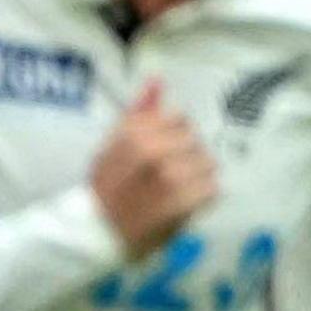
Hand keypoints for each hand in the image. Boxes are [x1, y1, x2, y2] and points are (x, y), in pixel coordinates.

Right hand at [88, 79, 215, 259]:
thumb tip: (158, 79)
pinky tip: (186, 202)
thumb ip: (138, 111)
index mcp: (133, 132)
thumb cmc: (107, 185)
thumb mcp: (113, 142)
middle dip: (187, 155)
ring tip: (179, 188)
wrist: (98, 231)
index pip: (179, 119)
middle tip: (170, 173)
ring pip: (207, 163)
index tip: (162, 150)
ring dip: (198, 176)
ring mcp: (168, 178)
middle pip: (195, 140)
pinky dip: (203, 196)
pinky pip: (212, 189)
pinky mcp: (181, 204)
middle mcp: (152, 150)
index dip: (173, 135)